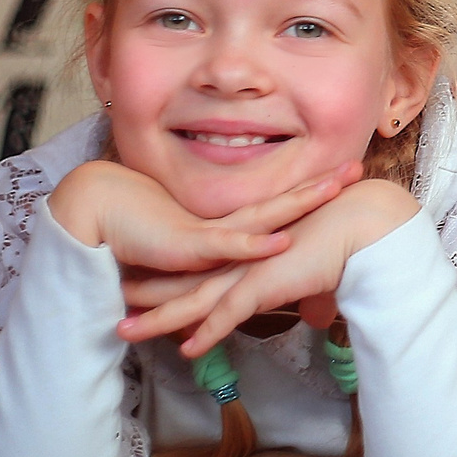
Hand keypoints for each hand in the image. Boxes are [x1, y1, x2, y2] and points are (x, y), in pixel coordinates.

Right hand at [49, 158, 359, 276]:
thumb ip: (220, 277)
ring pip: (265, 216)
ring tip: (333, 187)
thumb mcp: (191, 266)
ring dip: (300, 201)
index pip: (280, 207)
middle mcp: (226, 225)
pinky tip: (282, 240)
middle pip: (283, 202)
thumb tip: (245, 290)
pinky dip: (256, 245)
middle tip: (358, 166)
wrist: (98, 218)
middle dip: (321, 185)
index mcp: (231, 227)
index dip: (312, 191)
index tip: (344, 176)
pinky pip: (229, 248)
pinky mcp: (192, 248)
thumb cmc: (139, 241)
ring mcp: (212, 234)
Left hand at [116, 177, 417, 356]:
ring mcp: (248, 273)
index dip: (170, 284)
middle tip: (112, 306)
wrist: (359, 224)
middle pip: (183, 284)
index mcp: (248, 258)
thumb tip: (320, 316)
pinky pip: (228, 315)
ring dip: (156, 319)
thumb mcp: (322, 277)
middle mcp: (240, 263)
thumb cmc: (344, 243)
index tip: (142, 293)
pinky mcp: (263, 284)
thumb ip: (313, 297)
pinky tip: (186, 351)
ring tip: (122, 331)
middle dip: (145, 297)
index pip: (200, 273)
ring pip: (192, 302)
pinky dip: (206, 334)